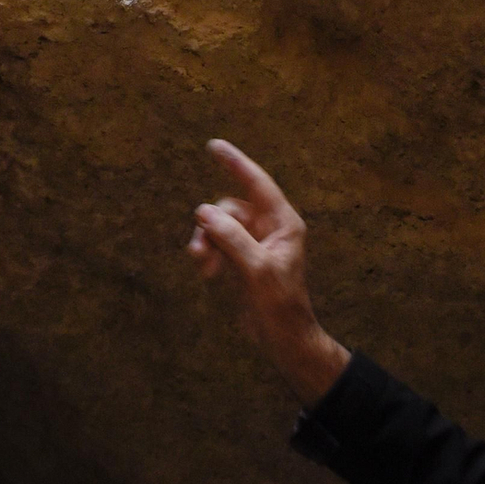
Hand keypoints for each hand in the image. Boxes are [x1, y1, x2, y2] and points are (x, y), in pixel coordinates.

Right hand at [187, 140, 350, 407]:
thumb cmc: (280, 304)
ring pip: (220, 227)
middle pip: (230, 208)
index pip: (257, 184)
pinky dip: (209, 254)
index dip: (236, 163)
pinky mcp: (241, 260)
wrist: (283, 338)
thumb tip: (204, 211)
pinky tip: (207, 274)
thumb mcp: (256, 269)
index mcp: (283, 223)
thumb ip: (231, 237)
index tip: (214, 145)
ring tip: (201, 266)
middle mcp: (270, 228)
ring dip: (207, 242)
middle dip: (212, 225)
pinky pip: (218, 244)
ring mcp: (254, 244)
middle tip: (200, 250)